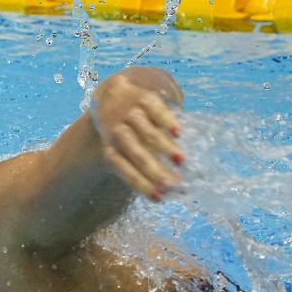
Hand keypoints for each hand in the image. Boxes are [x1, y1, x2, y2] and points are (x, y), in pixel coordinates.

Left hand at [88, 68, 183, 201]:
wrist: (110, 94)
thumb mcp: (122, 148)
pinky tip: (178, 133)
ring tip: (181, 161)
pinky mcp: (143, 98)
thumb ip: (142, 165)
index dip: (140, 183)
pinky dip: (167, 122)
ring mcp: (131, 114)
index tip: (158, 197)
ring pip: (148, 134)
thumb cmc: (123, 131)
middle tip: (171, 184)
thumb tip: (173, 187)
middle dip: (153, 170)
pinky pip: (156, 111)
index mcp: (111, 148)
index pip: (125, 169)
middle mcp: (118, 132)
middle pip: (137, 154)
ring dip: (165, 148)